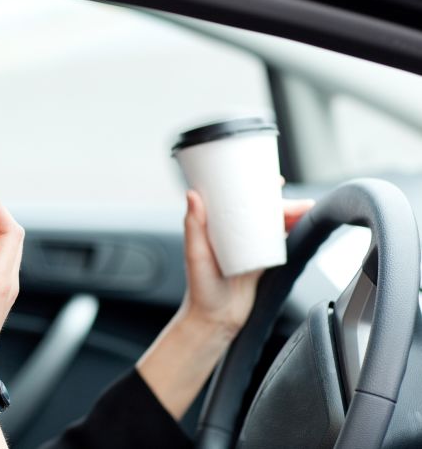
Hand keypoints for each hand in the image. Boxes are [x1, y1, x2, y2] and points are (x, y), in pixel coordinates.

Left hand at [181, 189, 314, 335]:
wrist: (216, 321)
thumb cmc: (200, 289)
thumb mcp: (195, 254)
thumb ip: (194, 226)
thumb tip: (192, 194)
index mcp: (215, 227)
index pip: (235, 200)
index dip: (254, 187)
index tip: (272, 179)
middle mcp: (232, 234)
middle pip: (260, 211)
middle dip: (282, 204)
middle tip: (300, 204)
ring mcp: (248, 248)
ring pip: (271, 225)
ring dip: (289, 216)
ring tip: (307, 211)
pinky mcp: (260, 262)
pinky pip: (278, 243)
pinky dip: (290, 232)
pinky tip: (302, 226)